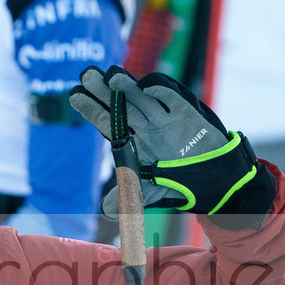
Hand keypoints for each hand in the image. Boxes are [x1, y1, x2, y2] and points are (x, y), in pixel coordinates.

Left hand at [69, 66, 274, 228]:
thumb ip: (128, 197)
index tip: (74, 95)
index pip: (106, 121)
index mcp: (131, 140)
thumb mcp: (148, 192)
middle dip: (103, 90)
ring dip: (127, 86)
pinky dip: (161, 92)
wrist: (210, 178)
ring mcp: (163, 118)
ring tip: (112, 75)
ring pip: (141, 98)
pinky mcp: (186, 114)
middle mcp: (144, 125)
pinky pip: (171, 99)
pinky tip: (147, 86)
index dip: (90, 109)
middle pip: (120, 104)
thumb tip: (107, 211)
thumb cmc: (175, 181)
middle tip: (86, 73)